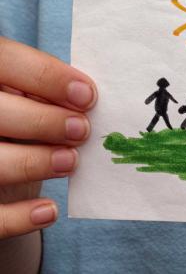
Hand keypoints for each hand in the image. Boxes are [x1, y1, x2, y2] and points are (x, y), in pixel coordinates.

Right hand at [0, 37, 96, 238]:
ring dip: (36, 162)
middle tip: (82, 130)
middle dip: (44, 121)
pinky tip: (50, 211)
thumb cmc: (21, 114)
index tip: (87, 96)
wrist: (3, 154)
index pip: (7, 60)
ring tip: (71, 161)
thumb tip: (86, 96)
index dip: (47, 76)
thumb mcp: (28, 92)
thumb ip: (47, 88)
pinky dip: (19, 217)